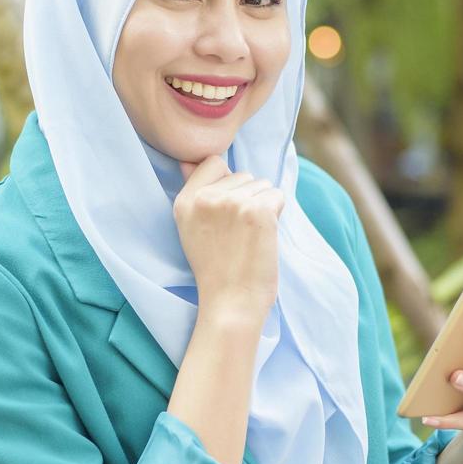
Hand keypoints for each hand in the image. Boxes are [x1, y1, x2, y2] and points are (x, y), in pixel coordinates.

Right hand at [174, 156, 285, 323]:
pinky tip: (262, 237)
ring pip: (262, 184)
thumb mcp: (192, 228)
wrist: (231, 302)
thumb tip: (188, 162)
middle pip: (242, 174)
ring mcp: (232, 203)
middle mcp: (206, 198)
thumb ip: (194, 192)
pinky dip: (277, 214)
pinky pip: (277, 195)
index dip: (228, 184)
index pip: (213, 163)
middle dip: (246, 197)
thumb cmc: (216, 268)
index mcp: (185, 201)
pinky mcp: (258, 212)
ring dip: (262, 206)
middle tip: (238, 233)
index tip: (227, 213)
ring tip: (249, 236)